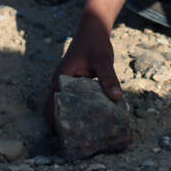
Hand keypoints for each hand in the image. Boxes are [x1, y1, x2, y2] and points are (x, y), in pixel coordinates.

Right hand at [44, 12, 122, 128]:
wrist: (93, 28)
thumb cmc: (95, 43)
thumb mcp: (103, 61)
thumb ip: (109, 79)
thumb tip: (117, 98)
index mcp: (61, 78)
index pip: (53, 105)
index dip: (55, 122)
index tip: (64, 137)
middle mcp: (60, 82)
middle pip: (55, 108)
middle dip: (61, 124)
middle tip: (74, 141)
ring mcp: (65, 82)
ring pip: (63, 104)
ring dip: (68, 117)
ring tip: (81, 134)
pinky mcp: (74, 82)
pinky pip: (71, 98)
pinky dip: (76, 108)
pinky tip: (89, 118)